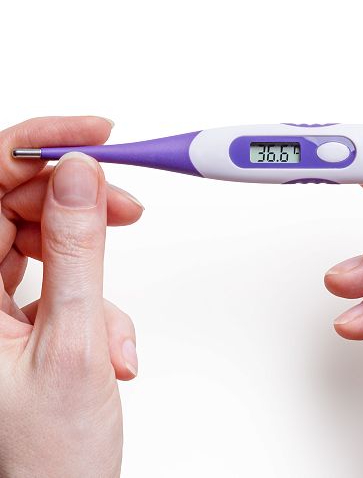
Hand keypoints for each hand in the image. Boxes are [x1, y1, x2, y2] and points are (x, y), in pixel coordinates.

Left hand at [0, 117, 143, 476]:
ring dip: (93, 262)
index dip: (39, 146)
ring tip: (115, 305)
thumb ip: (75, 251)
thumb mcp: (71, 343)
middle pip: (18, 204)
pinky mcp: (21, 319)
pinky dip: (95, 298)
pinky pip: (60, 279)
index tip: (94, 136)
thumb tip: (78, 178)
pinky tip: (109, 339)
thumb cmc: (46, 457)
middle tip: (125, 204)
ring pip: (44, 242)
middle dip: (78, 199)